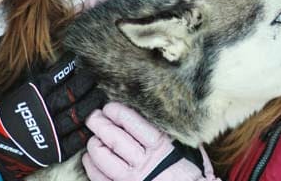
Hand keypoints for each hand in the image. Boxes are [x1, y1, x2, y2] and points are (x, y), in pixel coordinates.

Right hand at [0, 53, 106, 179]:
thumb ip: (39, 82)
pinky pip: (77, 138)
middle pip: (72, 93)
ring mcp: (52, 131)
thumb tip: (60, 67)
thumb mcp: (20, 93)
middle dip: (86, 82)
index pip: (56, 75)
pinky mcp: (57, 149)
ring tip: (99, 95)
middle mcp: (44, 111)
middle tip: (92, 78)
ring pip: (78, 114)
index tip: (75, 59)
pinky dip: (87, 127)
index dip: (68, 65)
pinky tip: (94, 117)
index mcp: (33, 96)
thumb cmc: (10, 116)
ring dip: (92, 102)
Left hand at [81, 102, 219, 180]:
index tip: (109, 107)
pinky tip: (90, 158)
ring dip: (94, 144)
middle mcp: (144, 163)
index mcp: (160, 148)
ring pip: (104, 158)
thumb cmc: (190, 174)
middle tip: (93, 116)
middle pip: (115, 139)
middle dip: (100, 124)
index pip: (133, 124)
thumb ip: (169, 135)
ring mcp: (133, 179)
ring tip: (93, 137)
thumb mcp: (185, 150)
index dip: (118, 113)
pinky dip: (92, 166)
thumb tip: (155, 117)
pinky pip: (100, 178)